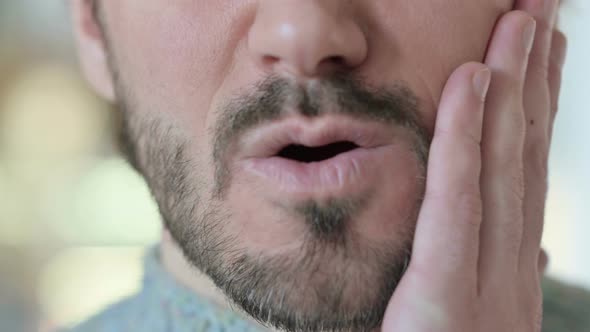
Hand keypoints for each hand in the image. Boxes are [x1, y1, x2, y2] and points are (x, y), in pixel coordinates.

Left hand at [382, 0, 566, 330]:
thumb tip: (533, 250)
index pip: (522, 172)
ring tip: (521, 21)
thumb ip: (500, 280)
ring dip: (513, 88)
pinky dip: (466, 138)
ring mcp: (486, 279)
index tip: (542, 54)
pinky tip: (473, 82)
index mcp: (506, 267)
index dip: (536, 108)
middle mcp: (507, 263)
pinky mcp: (446, 294)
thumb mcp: (478, 323)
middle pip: (522, 154)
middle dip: (534, 77)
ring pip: (502, 164)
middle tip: (541, 10)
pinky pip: (456, 201)